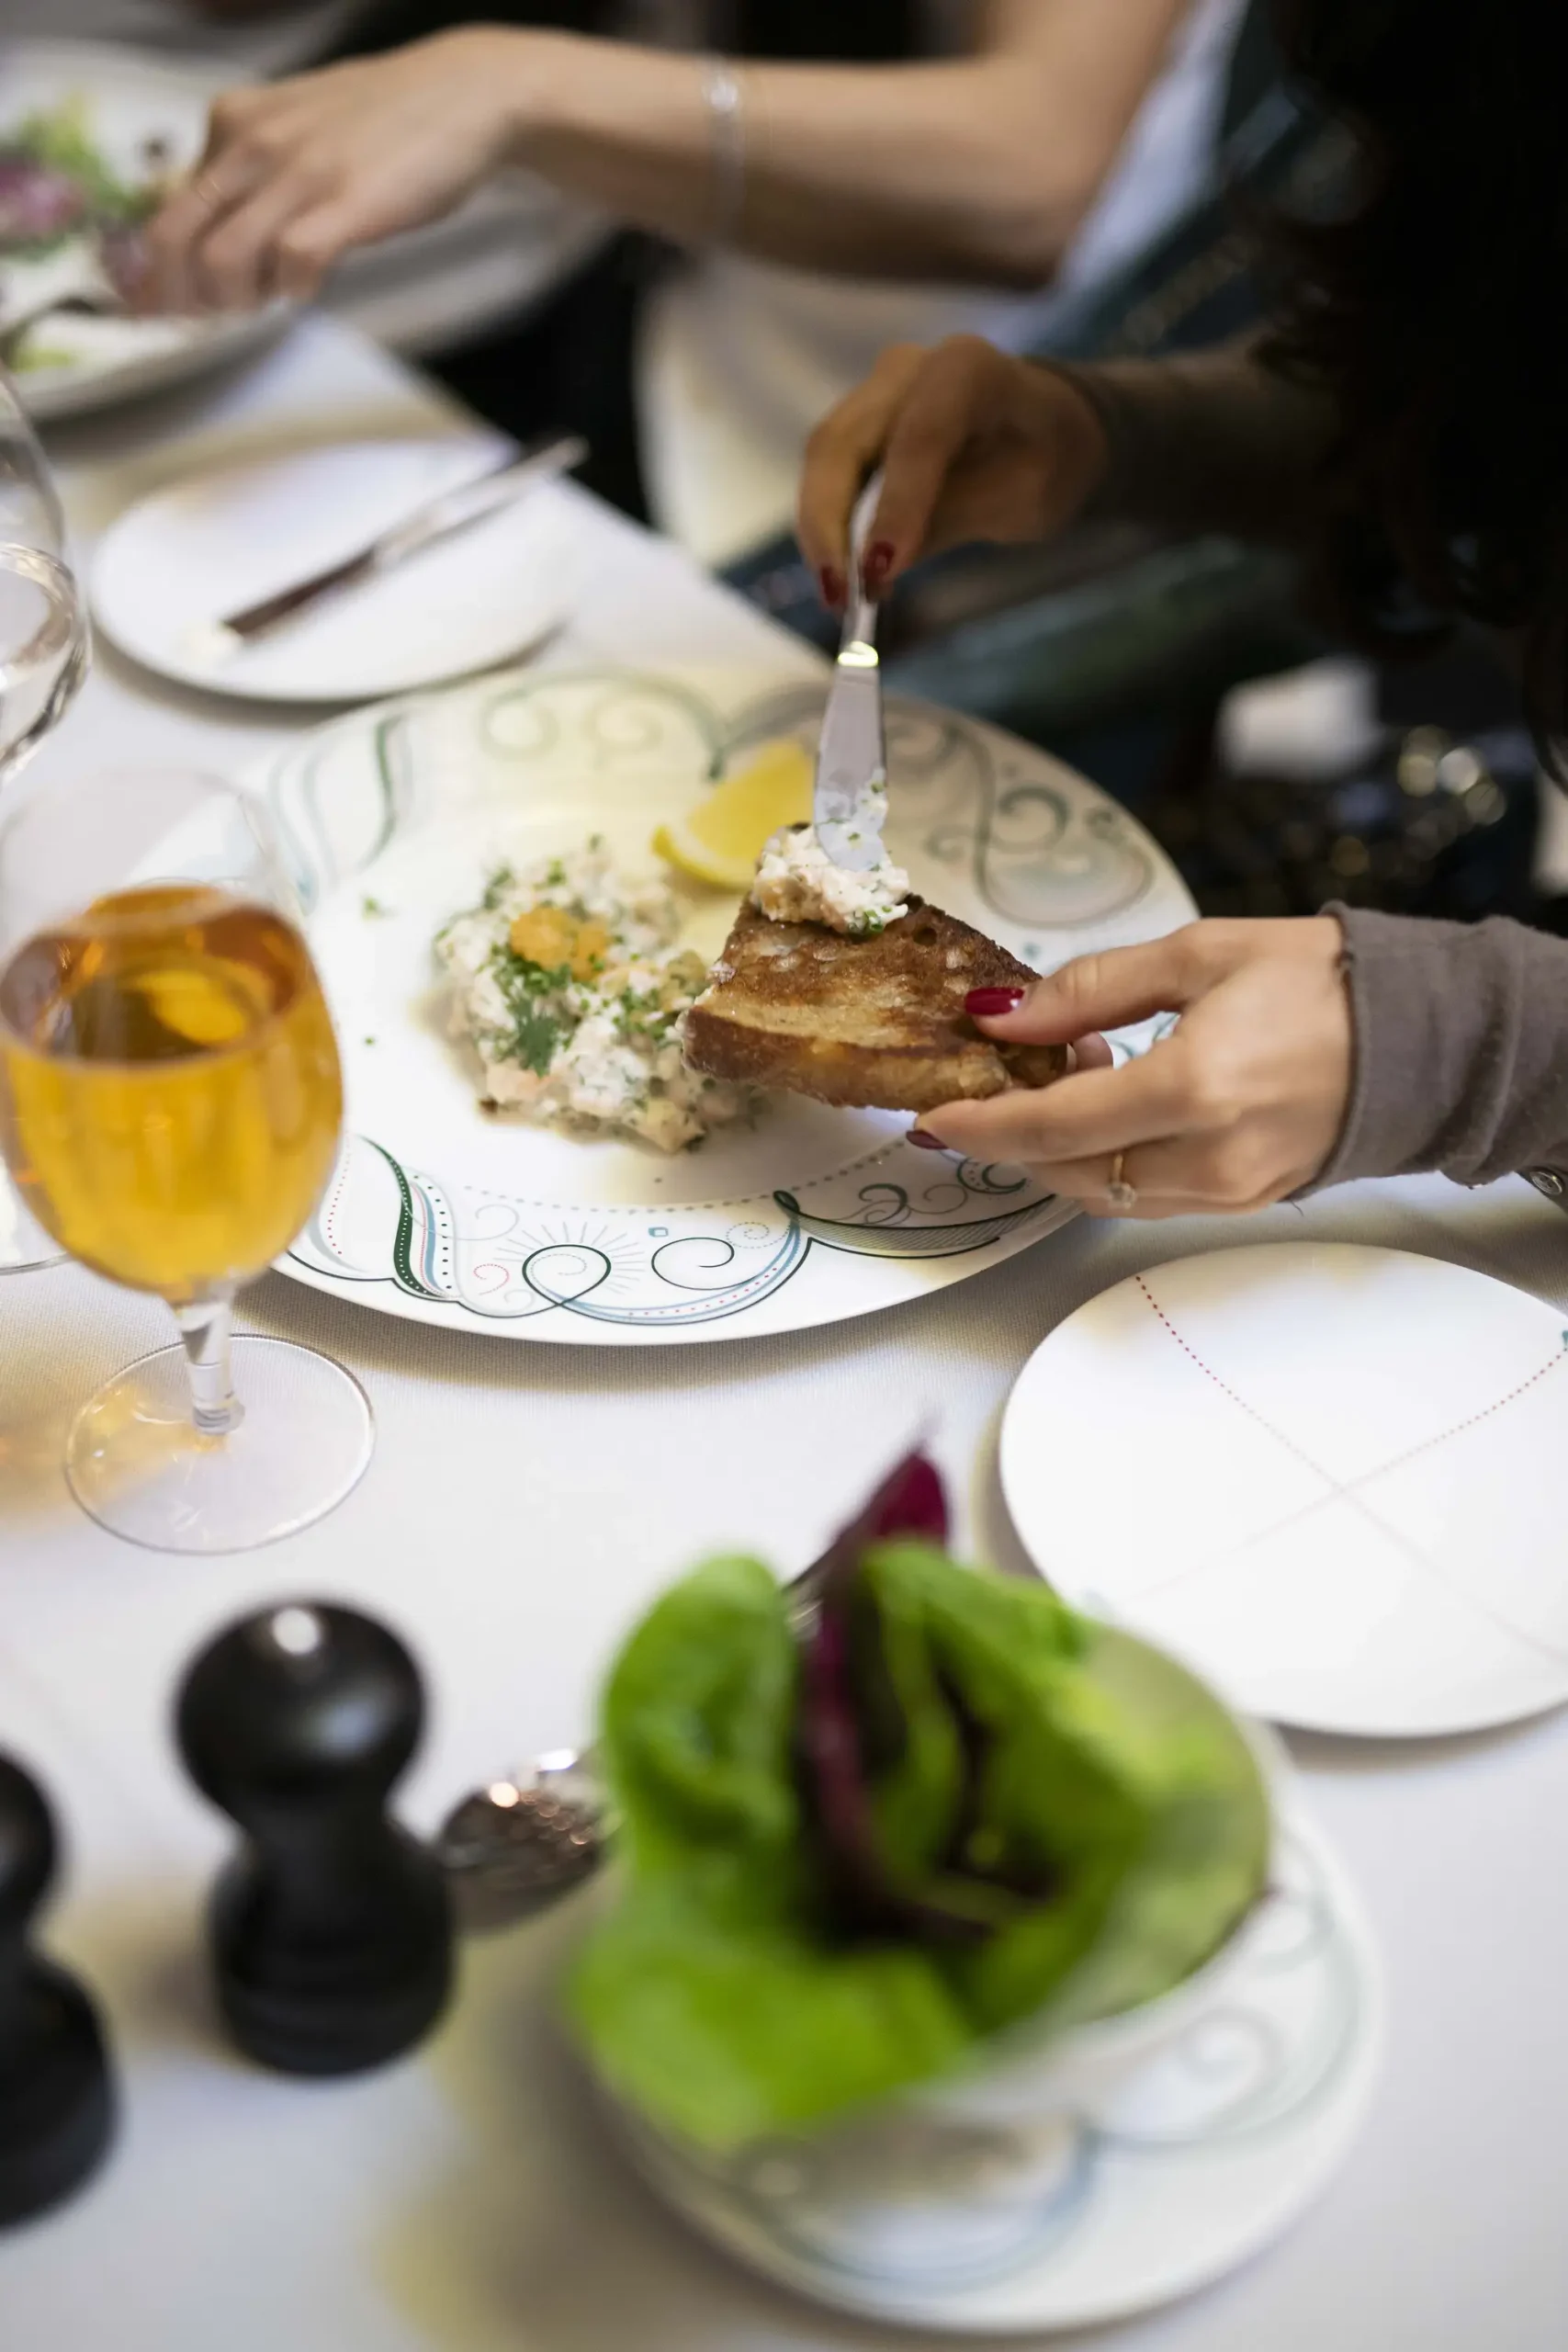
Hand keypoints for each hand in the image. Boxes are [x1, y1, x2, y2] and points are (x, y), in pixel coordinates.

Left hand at [135, 30, 534, 313]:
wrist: (460, 93)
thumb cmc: (384, 122)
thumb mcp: (295, 128)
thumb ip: (252, 169)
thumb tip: (217, 232)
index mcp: (232, 123)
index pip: (167, 207)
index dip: (157, 272)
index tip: (163, 308)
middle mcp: (251, 143)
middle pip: (175, 238)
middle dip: (181, 296)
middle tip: (205, 320)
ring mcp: (297, 173)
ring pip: (223, 260)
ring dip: (235, 300)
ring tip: (264, 301)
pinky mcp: (344, 202)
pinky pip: (292, 264)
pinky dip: (292, 291)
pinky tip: (308, 287)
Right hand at [796, 335, 1108, 604]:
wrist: (1047, 426)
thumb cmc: (1046, 460)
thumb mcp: (1020, 500)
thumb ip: (951, 519)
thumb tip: (875, 566)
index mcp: (969, 370)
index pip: (919, 436)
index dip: (895, 504)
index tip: (879, 572)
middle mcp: (910, 367)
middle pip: (843, 441)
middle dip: (828, 524)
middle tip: (838, 597)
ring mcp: (876, 389)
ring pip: (823, 456)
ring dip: (819, 530)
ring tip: (836, 595)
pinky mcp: (859, 417)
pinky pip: (828, 469)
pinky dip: (827, 523)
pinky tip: (839, 572)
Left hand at [912, 919, 1352, 1218]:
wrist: (1425, 1035)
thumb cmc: (1323, 983)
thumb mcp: (1199, 955)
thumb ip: (1091, 990)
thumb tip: (1007, 1017)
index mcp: (1193, 1089)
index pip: (1053, 1126)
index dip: (983, 1124)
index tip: (935, 1113)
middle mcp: (1208, 1156)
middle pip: (1066, 1173)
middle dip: (1015, 1137)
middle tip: (998, 1080)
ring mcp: (1230, 1190)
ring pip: (1102, 1194)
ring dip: (1060, 1152)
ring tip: (1068, 1081)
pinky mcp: (1245, 1201)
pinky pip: (1147, 1197)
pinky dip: (1108, 1163)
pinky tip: (1112, 1111)